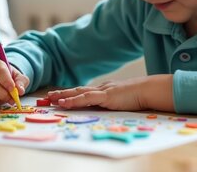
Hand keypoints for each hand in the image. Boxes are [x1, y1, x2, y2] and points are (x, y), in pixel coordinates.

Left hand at [46, 75, 173, 111]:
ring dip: (63, 96)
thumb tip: (105, 108)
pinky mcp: (105, 96)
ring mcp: (102, 91)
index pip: (83, 91)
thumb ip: (112, 102)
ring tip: (51, 99)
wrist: (148, 90)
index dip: (70, 93)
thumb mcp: (122, 100)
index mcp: (104, 89)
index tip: (58, 96)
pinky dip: (74, 101)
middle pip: (77, 90)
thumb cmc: (138, 96)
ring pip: (78, 93)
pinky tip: (64, 103)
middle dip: (61, 93)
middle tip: (48, 96)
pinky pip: (86, 99)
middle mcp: (100, 88)